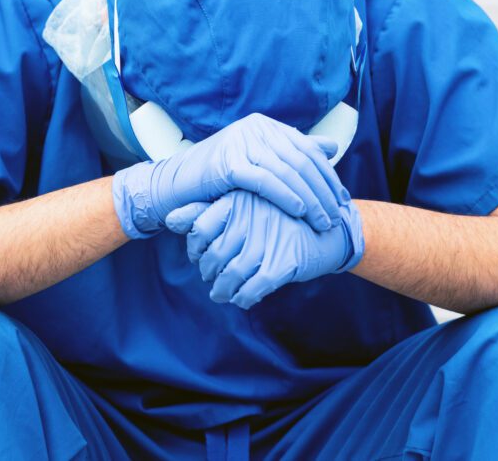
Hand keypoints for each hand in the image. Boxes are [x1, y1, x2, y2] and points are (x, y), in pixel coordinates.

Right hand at [112, 113, 348, 239]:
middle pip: (300, 160)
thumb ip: (293, 152)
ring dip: (310, 199)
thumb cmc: (219, 178)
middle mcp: (254, 128)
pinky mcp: (228, 162)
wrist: (177, 185)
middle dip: (322, 190)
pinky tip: (299, 211)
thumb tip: (331, 147)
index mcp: (264, 125)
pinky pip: (265, 181)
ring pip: (287, 171)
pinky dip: (286, 196)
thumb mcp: (259, 161)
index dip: (327, 176)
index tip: (341, 200)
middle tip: (336, 215)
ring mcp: (240, 142)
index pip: (306, 149)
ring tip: (322, 220)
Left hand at [165, 192, 364, 307]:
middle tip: (211, 277)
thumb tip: (168, 219)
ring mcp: (267, 240)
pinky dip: (243, 298)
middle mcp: (249, 218)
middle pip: (213, 256)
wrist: (329, 229)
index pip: (199, 228)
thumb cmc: (278, 217)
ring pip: (231, 275)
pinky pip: (253, 289)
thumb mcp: (243, 206)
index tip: (201, 256)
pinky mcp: (284, 263)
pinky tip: (242, 298)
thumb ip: (204, 211)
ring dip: (223, 290)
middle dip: (209, 273)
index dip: (196, 248)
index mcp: (238, 199)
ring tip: (222, 293)